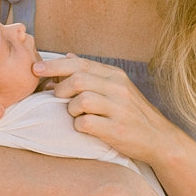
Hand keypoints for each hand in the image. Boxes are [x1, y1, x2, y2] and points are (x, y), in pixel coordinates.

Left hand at [33, 55, 181, 164]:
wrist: (159, 138)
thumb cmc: (132, 113)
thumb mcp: (117, 87)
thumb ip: (92, 73)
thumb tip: (67, 56)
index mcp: (115, 75)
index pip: (80, 64)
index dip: (54, 66)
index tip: (36, 70)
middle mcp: (118, 88)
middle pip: (77, 80)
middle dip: (59, 89)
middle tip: (56, 98)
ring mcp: (119, 108)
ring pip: (80, 101)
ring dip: (71, 109)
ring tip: (77, 115)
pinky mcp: (116, 129)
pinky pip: (85, 123)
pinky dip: (79, 126)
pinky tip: (85, 128)